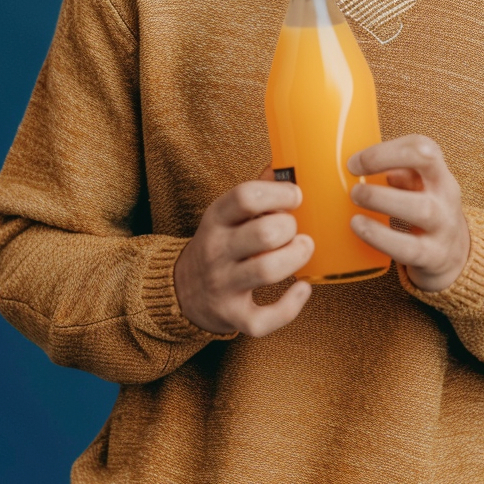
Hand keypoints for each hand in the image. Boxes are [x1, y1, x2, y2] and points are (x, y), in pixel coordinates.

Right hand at [173, 166, 313, 336]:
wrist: (180, 292)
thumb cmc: (218, 245)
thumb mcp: (225, 216)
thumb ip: (254, 193)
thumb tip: (283, 165)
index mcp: (216, 220)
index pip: (246, 196)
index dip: (279, 193)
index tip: (295, 198)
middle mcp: (216, 251)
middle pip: (265, 233)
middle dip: (290, 228)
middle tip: (293, 230)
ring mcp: (223, 285)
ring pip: (268, 270)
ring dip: (297, 257)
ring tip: (302, 249)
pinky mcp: (233, 316)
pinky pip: (267, 317)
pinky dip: (292, 305)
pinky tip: (302, 289)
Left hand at [347, 135, 469, 292]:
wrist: (454, 255)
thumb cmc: (424, 211)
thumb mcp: (415, 186)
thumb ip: (390, 173)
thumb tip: (348, 166)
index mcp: (437, 171)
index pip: (421, 146)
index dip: (386, 149)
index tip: (353, 162)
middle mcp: (447, 192)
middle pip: (426, 162)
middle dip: (382, 161)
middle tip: (352, 182)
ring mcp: (445, 225)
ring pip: (421, 208)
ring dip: (381, 200)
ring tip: (354, 200)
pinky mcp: (434, 256)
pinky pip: (409, 247)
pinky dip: (381, 238)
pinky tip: (360, 228)